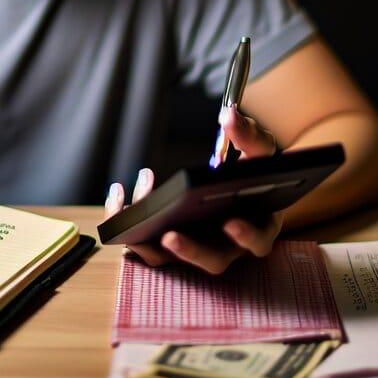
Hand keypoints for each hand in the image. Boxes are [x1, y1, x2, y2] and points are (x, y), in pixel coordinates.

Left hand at [102, 106, 282, 274]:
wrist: (237, 187)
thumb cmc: (251, 173)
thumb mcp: (258, 153)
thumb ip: (249, 136)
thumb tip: (229, 116)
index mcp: (257, 228)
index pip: (257, 242)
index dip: (246, 237)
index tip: (231, 223)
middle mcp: (226, 246)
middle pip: (212, 261)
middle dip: (190, 251)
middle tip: (170, 235)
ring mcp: (193, 248)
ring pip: (168, 257)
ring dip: (147, 239)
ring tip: (133, 210)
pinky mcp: (164, 244)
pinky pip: (142, 242)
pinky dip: (127, 222)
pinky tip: (119, 196)